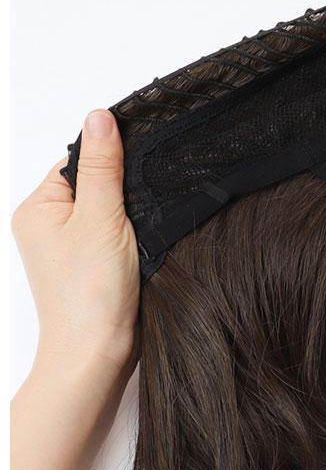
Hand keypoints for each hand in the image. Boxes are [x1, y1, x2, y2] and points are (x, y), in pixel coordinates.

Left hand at [12, 109, 139, 373]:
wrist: (97, 353)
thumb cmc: (89, 293)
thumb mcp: (100, 218)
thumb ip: (104, 167)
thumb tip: (99, 116)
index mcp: (38, 209)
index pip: (79, 161)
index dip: (111, 158)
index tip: (139, 167)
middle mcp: (50, 225)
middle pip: (95, 183)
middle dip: (124, 189)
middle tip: (140, 206)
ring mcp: (72, 246)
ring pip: (110, 208)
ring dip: (131, 213)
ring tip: (139, 230)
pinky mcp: (94, 263)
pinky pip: (116, 231)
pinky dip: (133, 232)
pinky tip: (142, 242)